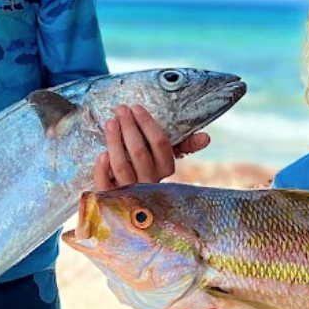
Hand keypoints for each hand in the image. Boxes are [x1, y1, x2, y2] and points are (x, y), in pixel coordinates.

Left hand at [92, 103, 211, 190]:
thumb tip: (207, 138)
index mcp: (166, 170)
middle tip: (120, 109)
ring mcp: (130, 193)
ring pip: (122, 166)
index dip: (148, 124)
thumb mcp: (164, 157)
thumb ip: (184, 146)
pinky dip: (102, 169)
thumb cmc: (145, 167)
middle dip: (130, 127)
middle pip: (140, 153)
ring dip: (114, 142)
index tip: (136, 108)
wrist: (124, 199)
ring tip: (110, 123)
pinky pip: (106, 185)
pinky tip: (102, 154)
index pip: (161, 144)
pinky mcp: (110, 200)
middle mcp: (150, 183)